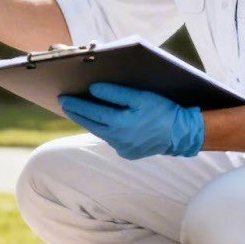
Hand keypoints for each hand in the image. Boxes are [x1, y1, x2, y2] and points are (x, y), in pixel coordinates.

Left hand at [59, 83, 204, 159]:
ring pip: (100, 133)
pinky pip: (111, 139)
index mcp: (120, 124)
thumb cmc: (162, 111)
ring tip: (78, 111)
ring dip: (89, 121)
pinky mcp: (128, 153)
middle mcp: (118, 139)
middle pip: (91, 124)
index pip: (91, 113)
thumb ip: (115, 93)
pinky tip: (100, 122)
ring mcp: (122, 149)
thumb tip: (93, 90)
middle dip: (77, 113)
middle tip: (64, 103)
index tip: (64, 98)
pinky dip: (103, 129)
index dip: (76, 105)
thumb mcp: (140, 97)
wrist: (181, 134)